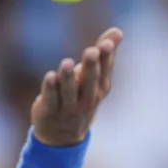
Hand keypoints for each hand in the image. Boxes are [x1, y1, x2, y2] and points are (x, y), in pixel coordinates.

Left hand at [31, 27, 122, 145]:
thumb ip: (104, 55)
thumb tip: (118, 31)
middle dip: (91, 67)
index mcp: (99, 90)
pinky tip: (50, 76)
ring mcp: (68, 108)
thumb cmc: (81, 98)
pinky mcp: (49, 112)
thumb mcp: (95, 79)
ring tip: (66, 63)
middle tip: (91, 51)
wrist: (62, 136)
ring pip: (68, 92)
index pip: (104, 72)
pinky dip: (50, 89)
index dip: (106, 58)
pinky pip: (51, 100)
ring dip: (68, 78)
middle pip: (89, 82)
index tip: (106, 43)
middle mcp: (86, 100)